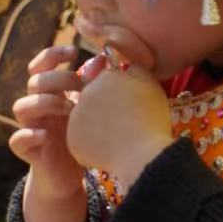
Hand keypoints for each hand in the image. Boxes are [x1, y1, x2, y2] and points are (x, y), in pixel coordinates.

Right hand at [10, 45, 85, 201]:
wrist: (70, 176)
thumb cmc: (82, 137)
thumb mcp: (90, 110)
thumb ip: (92, 87)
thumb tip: (102, 59)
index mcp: (51, 93)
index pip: (42, 66)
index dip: (52, 54)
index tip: (73, 51)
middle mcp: (38, 108)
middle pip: (34, 82)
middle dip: (58, 79)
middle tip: (81, 86)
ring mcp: (31, 128)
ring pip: (20, 106)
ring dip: (44, 103)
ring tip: (69, 110)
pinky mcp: (28, 151)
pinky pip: (16, 140)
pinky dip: (27, 135)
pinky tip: (45, 135)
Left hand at [67, 64, 174, 189]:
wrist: (142, 154)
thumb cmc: (150, 118)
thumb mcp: (149, 83)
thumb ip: (133, 68)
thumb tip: (124, 67)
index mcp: (104, 78)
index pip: (106, 82)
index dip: (117, 95)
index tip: (128, 106)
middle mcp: (85, 95)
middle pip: (93, 100)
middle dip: (104, 110)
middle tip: (123, 124)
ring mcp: (76, 118)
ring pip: (85, 121)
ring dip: (97, 127)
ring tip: (117, 139)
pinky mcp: (72, 141)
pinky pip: (81, 142)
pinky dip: (92, 147)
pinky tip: (108, 151)